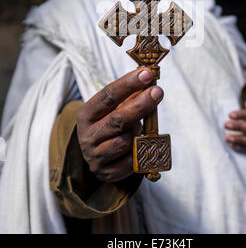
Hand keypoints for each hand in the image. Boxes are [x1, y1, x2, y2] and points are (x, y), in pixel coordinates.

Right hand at [76, 67, 162, 182]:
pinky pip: (131, 161)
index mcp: (86, 114)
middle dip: (141, 105)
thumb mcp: (114, 109)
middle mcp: (87, 135)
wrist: (97, 155)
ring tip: (139, 128)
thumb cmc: (109, 124)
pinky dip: (138, 152)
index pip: (107, 95)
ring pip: (125, 141)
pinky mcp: (106, 173)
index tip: (146, 73)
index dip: (128, 84)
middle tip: (158, 92)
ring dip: (138, 132)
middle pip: (117, 119)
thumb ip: (130, 96)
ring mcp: (95, 156)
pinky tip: (138, 146)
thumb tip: (149, 79)